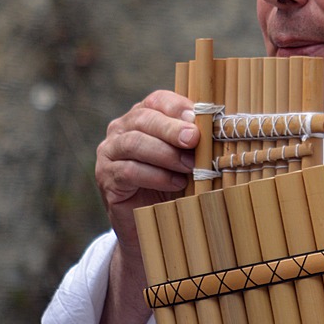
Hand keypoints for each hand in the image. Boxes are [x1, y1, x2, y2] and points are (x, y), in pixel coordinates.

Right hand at [95, 89, 199, 252]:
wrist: (153, 222)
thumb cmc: (174, 183)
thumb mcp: (188, 158)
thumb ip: (195, 141)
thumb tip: (217, 126)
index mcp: (142, 116)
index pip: (157, 100)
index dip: (177, 106)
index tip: (198, 117)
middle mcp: (121, 129)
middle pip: (144, 119)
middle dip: (171, 129)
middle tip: (193, 139)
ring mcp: (109, 152)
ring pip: (134, 143)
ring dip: (166, 154)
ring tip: (189, 166)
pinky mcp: (106, 178)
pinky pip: (128, 171)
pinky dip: (156, 176)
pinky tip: (175, 183)